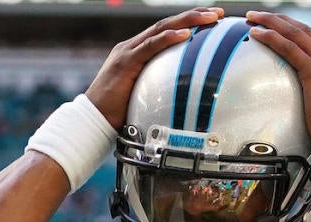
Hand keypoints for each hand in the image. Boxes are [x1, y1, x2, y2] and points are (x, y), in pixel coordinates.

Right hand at [85, 7, 224, 128]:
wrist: (91, 119)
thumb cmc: (116, 114)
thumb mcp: (142, 97)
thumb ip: (158, 90)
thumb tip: (183, 101)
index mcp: (135, 52)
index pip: (165, 32)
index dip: (188, 23)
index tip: (211, 21)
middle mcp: (131, 47)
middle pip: (167, 24)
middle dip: (194, 16)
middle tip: (219, 13)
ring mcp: (128, 52)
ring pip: (161, 28)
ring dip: (188, 21)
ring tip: (210, 17)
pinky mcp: (125, 62)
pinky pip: (150, 46)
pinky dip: (168, 38)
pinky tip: (185, 34)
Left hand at [245, 10, 310, 139]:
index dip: (300, 34)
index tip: (285, 29)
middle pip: (307, 32)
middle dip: (284, 21)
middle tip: (266, 16)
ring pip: (297, 34)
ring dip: (274, 23)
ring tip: (256, 18)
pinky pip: (289, 49)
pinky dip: (272, 38)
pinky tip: (258, 34)